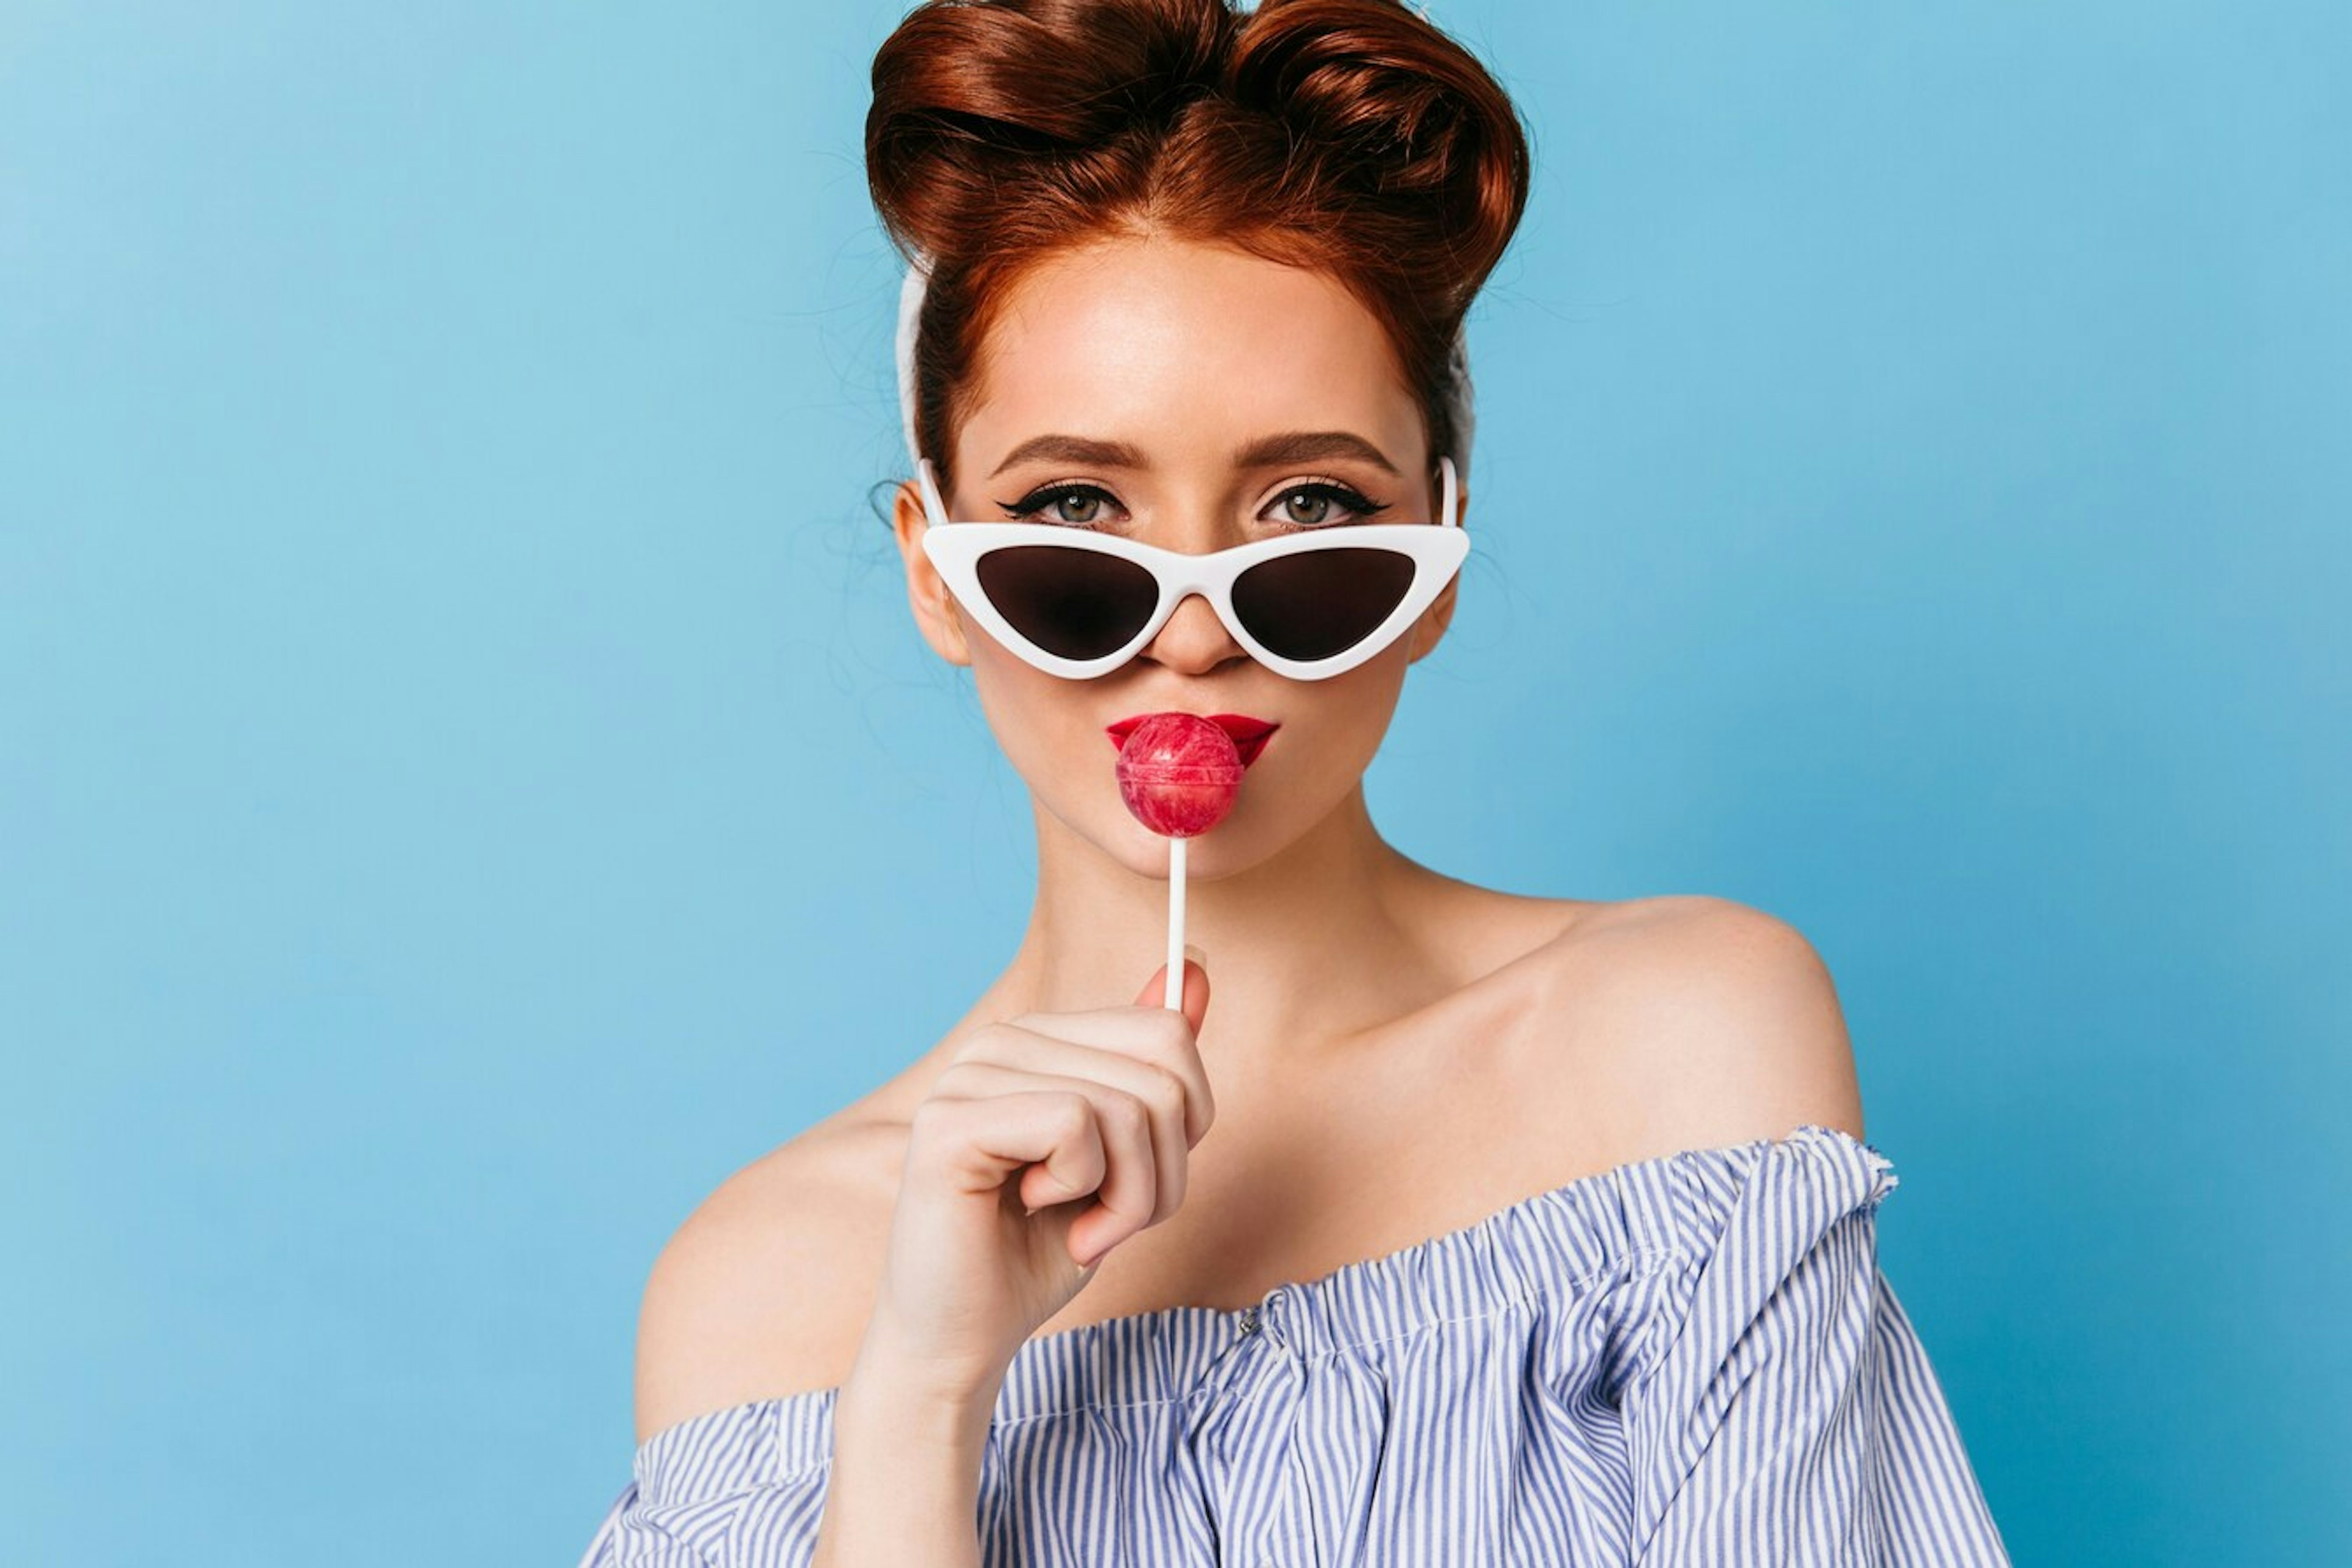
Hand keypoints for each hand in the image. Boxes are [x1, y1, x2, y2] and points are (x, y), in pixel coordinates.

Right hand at [859, 958, 1214, 1391]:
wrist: (965, 1337)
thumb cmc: (1040, 1251)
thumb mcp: (1128, 1158)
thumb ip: (1156, 1068)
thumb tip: (1198, 968)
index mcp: (1040, 1038)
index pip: (1168, 1031)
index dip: (1186, 1124)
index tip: (1138, 1180)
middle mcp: (1000, 1041)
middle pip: (1162, 1071)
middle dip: (1162, 1172)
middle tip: (1108, 1219)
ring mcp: (969, 1075)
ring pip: (1127, 1106)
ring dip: (1129, 1196)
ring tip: (1079, 1225)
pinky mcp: (951, 1122)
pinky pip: (1076, 1125)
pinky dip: (1084, 1191)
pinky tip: (1034, 1211)